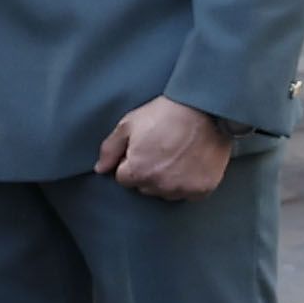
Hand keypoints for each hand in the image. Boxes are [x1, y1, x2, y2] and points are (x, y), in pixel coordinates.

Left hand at [98, 96, 230, 199]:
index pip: (124, 178)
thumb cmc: (164, 114)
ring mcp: (182, 189)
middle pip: (145, 187)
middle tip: (161, 150)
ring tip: (177, 155)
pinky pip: (189, 193)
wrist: (204, 109)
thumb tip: (99, 169)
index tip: (143, 148)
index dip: (131, 162)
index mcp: (138, 172)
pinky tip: (191, 163)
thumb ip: (110, 149)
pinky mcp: (202, 189)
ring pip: (166, 192)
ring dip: (168, 180)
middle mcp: (159, 186)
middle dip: (148, 172)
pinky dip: (188, 182)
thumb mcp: (129, 124)